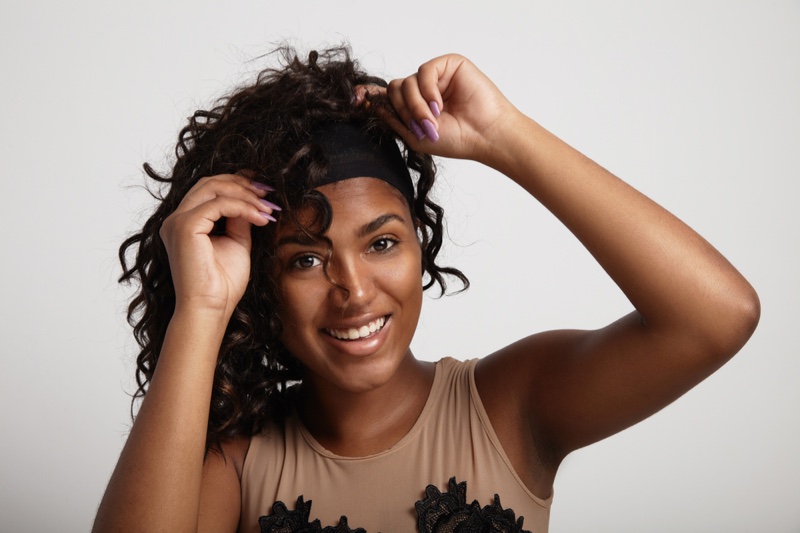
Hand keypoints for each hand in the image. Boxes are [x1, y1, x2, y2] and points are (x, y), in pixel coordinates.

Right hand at [159, 173, 278, 317]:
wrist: (210, 309)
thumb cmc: (222, 285)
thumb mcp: (236, 242)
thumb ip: (239, 219)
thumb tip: (252, 199)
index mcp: (185, 223)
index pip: (209, 190)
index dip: (238, 185)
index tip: (265, 192)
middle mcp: (176, 219)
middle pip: (210, 183)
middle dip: (242, 184)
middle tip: (268, 194)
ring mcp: (177, 221)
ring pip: (214, 188)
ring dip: (246, 195)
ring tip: (268, 207)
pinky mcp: (185, 226)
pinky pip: (219, 204)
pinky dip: (244, 207)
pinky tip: (261, 218)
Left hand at [363, 54, 519, 164]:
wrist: (485, 136)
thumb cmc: (458, 139)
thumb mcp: (416, 136)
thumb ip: (394, 120)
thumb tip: (374, 104)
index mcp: (417, 105)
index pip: (390, 95)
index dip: (373, 95)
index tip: (356, 98)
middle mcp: (425, 89)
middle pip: (394, 88)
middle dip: (403, 109)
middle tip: (420, 125)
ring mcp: (437, 76)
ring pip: (406, 82)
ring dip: (415, 105)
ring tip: (433, 120)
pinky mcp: (449, 64)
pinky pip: (423, 71)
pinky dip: (427, 91)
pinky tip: (439, 105)